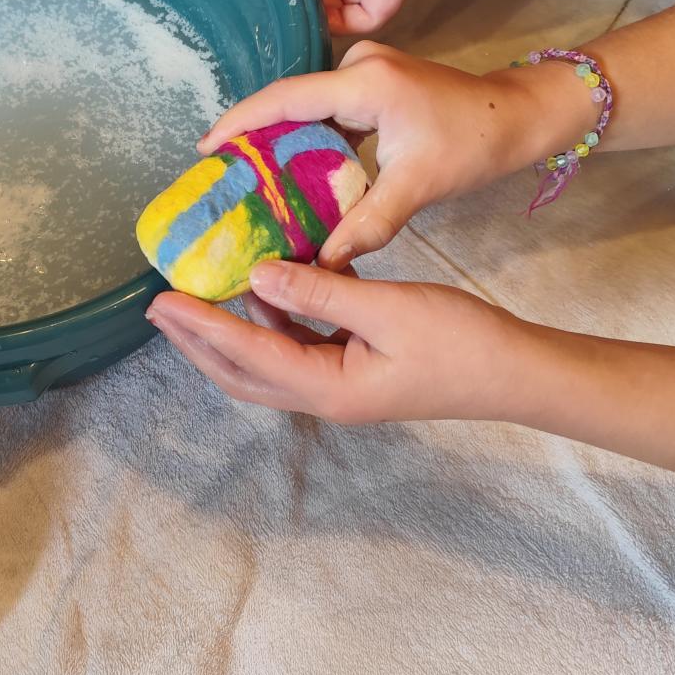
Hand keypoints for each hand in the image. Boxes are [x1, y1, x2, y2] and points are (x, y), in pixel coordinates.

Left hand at [148, 261, 519, 420]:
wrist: (515, 371)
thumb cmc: (459, 340)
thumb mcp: (386, 307)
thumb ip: (318, 291)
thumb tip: (256, 277)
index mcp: (328, 388)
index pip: (246, 353)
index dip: (200, 325)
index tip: (160, 300)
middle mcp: (324, 397)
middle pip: (242, 373)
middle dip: (197, 341)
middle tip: (158, 306)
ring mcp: (339, 388)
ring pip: (266, 363)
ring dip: (229, 334)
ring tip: (196, 299)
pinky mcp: (355, 373)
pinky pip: (297, 350)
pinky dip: (272, 325)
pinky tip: (265, 292)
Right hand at [199, 42, 561, 267]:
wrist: (517, 116)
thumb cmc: (474, 144)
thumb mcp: (417, 188)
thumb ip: (366, 225)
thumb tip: (322, 265)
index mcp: (363, 83)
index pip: (284, 99)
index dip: (239, 122)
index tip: (205, 148)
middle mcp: (358, 66)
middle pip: (288, 101)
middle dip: (252, 137)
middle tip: (219, 175)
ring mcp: (365, 71)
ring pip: (307, 107)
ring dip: (279, 140)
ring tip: (246, 177)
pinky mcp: (373, 82)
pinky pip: (326, 110)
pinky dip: (307, 137)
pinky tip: (291, 170)